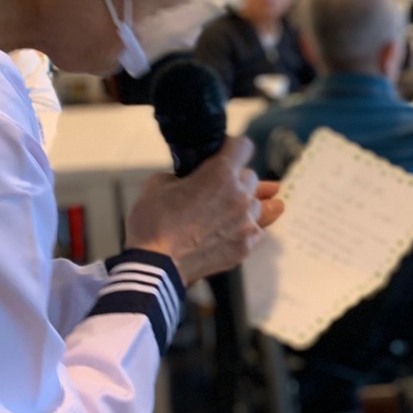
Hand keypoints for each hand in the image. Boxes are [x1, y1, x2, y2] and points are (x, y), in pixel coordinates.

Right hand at [124, 136, 284, 285]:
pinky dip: (250, 228)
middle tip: (222, 188)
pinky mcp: (246, 246)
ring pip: (260, 205)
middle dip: (236, 180)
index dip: (232, 147)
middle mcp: (240, 195)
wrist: (155, 266)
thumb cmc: (153, 222)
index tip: (225, 153)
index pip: (243, 146)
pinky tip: (240, 228)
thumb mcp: (159, 184)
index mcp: (220, 173)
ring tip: (240, 207)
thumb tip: (190, 179)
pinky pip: (259, 230)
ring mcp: (247, 223)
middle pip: (251, 178)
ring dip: (247, 204)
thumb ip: (182, 175)